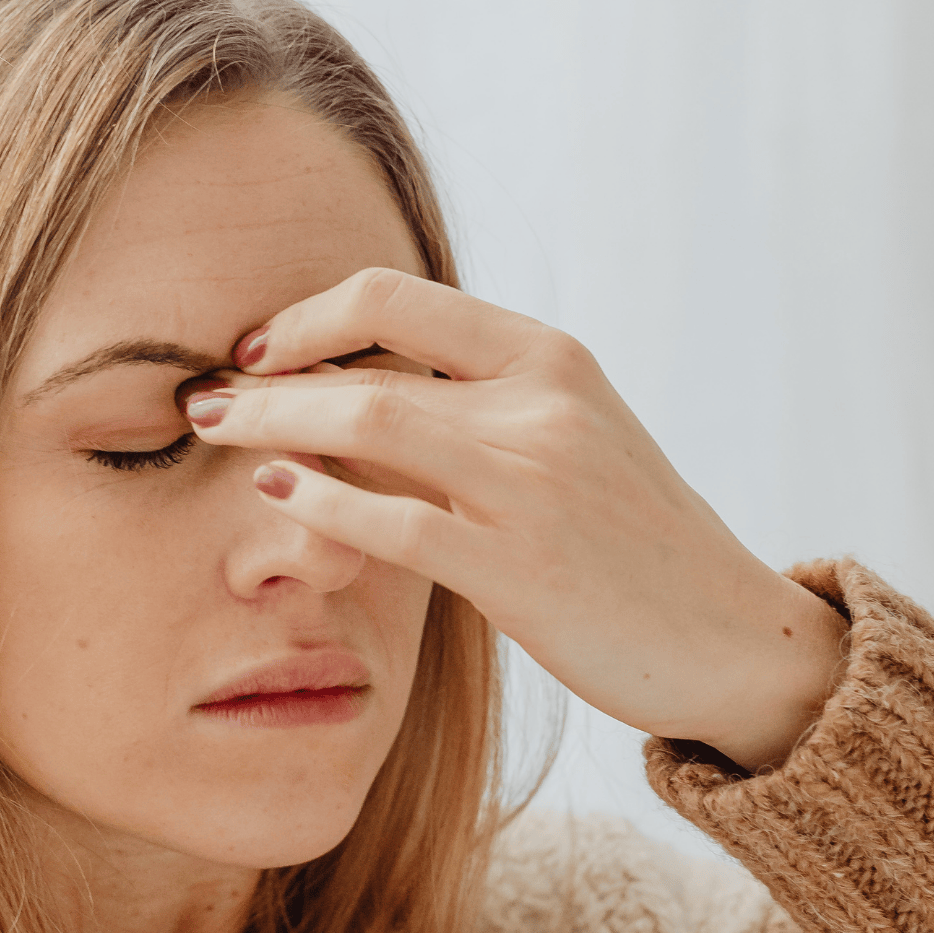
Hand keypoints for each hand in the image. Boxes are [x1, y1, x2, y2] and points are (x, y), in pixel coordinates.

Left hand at [187, 268, 847, 770]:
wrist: (731, 636)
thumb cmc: (638, 542)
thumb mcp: (576, 437)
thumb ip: (484, 405)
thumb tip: (364, 387)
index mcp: (551, 358)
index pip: (399, 296)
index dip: (309, 314)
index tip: (258, 348)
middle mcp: (541, 403)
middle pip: (367, 358)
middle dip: (267, 375)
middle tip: (202, 396)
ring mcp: (532, 483)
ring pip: (369, 421)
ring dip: (273, 424)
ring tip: (213, 432)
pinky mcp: (520, 567)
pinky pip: (395, 521)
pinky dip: (322, 500)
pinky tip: (276, 494)